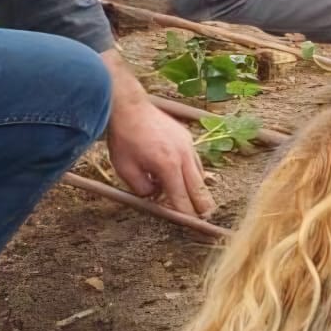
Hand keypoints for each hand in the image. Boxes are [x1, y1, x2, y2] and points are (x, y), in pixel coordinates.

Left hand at [106, 95, 213, 217]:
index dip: (186, 213)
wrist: (130, 107)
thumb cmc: (124, 138)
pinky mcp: (187, 138)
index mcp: (167, 167)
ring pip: (201, 174)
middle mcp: (183, 157)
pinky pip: (195, 161)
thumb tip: (156, 195)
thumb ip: (142, 188)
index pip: (181, 198)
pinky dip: (193, 172)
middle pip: (199, 188)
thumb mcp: (125, 169)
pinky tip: (187, 178)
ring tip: (199, 201)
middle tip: (205, 217)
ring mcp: (188, 146)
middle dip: (202, 205)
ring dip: (199, 188)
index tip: (190, 224)